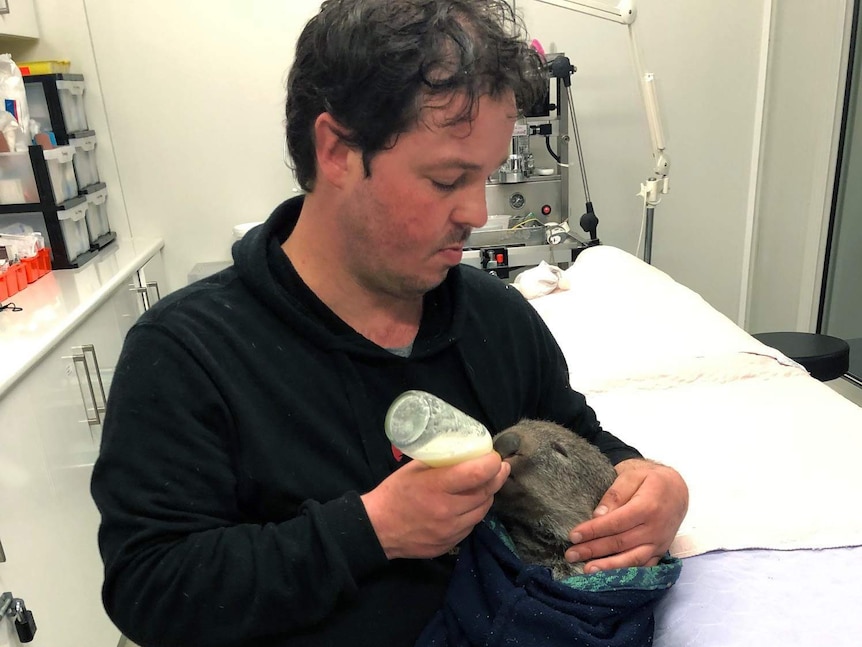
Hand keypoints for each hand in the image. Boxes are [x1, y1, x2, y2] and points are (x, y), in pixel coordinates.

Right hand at [361, 453, 509, 559]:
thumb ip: (440, 462)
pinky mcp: (450, 544)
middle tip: (501, 467)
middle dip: (496, 478)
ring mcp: (450, 531)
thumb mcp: (413, 469)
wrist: (378, 528)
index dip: (492, 464)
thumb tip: (466, 453)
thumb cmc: (394, 493)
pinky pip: (471, 526)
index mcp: (436, 487)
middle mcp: (447, 510)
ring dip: (488, 496)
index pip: (476, 474)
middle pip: (485, 493)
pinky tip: (470, 504)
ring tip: (487, 484)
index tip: (496, 457)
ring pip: (482, 511)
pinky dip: (474, 513)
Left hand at [565, 458, 687, 572]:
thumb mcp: (633, 476)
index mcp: (647, 507)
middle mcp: (655, 529)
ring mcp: (659, 543)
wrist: (677, 490)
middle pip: (620, 542)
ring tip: (587, 570)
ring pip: (632, 559)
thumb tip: (598, 515)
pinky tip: (610, 577)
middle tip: (571, 555)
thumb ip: (616, 493)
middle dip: (593, 550)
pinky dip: (626, 573)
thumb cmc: (651, 480)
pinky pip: (644, 566)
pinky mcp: (661, 552)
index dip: (593, 530)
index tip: (573, 535)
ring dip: (608, 567)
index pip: (615, 522)